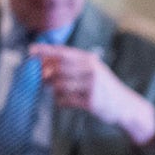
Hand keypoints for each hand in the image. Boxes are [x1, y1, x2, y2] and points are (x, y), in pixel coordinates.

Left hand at [31, 43, 154, 144]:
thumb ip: (71, 66)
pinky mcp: (90, 101)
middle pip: (58, 68)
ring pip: (59, 85)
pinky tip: (66, 101)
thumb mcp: (92, 70)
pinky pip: (65, 100)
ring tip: (59, 92)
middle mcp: (91, 70)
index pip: (63, 53)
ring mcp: (91, 85)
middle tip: (42, 79)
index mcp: (90, 60)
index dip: (45, 51)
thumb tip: (42, 66)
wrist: (124, 104)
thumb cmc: (103, 87)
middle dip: (45, 74)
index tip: (30, 50)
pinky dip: (61, 101)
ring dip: (53, 90)